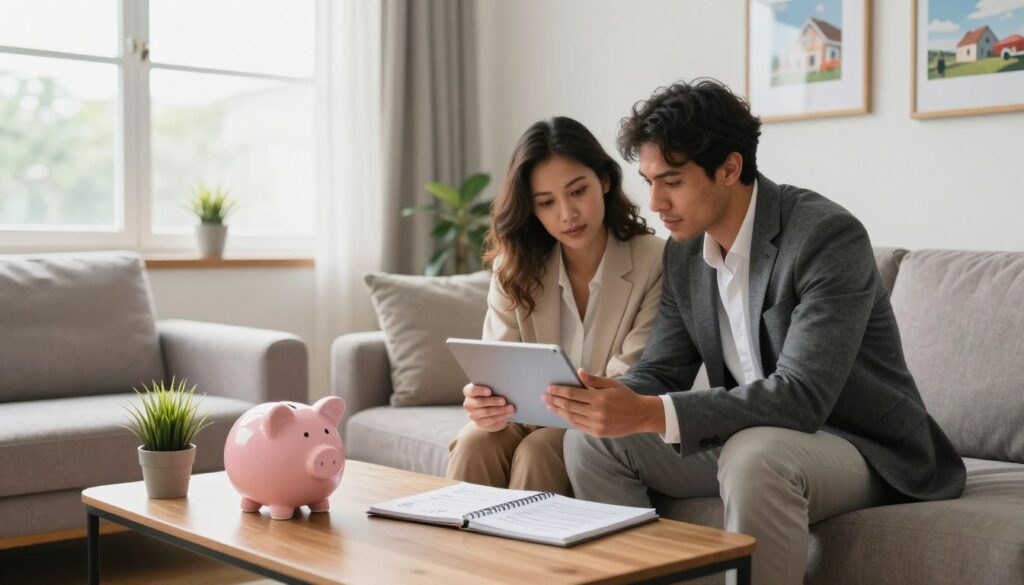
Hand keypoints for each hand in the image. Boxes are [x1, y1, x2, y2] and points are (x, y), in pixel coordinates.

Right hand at [462, 383, 515, 431]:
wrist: (491, 411)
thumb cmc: (492, 394)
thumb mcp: (492, 389)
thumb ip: (494, 387)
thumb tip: (504, 386)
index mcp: (469, 392)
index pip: (471, 390)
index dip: (479, 390)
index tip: (489, 391)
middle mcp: (468, 404)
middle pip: (480, 402)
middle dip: (493, 401)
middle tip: (504, 400)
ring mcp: (473, 415)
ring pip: (487, 412)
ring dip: (500, 410)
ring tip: (510, 407)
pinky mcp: (480, 423)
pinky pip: (491, 420)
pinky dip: (501, 416)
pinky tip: (508, 414)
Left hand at [543, 369, 664, 437]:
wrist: (640, 415)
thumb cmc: (626, 397)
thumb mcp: (612, 384)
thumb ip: (593, 380)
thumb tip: (578, 373)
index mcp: (599, 398)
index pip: (573, 394)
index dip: (559, 391)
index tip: (549, 388)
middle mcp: (596, 413)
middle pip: (569, 406)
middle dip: (555, 401)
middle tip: (545, 396)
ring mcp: (596, 424)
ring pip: (571, 417)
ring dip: (558, 411)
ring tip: (549, 405)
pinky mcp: (597, 433)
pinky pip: (578, 426)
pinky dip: (568, 419)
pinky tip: (562, 414)